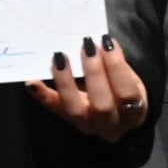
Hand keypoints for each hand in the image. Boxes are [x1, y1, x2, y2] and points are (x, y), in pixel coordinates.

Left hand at [28, 36, 147, 142]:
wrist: (116, 112)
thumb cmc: (122, 88)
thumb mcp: (130, 77)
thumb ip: (117, 62)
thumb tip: (104, 40)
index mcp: (134, 111)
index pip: (127, 93)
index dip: (117, 68)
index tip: (107, 43)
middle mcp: (111, 126)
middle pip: (102, 105)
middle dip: (94, 73)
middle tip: (86, 46)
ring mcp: (88, 126)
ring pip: (74, 110)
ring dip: (66, 82)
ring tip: (60, 57)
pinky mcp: (68, 121)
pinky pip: (54, 109)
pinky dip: (42, 95)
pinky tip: (32, 81)